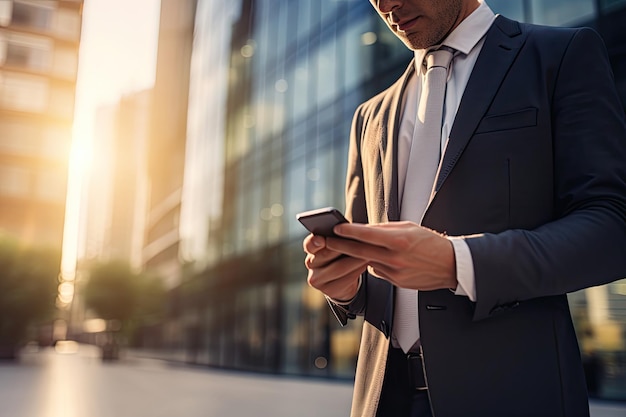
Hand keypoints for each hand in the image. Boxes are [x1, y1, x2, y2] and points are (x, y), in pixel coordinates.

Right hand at [303, 234, 366, 301]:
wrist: (342, 281)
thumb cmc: (341, 255)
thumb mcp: (337, 245)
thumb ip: (337, 237)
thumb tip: (349, 228)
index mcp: (311, 248)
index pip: (309, 244)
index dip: (314, 242)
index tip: (322, 239)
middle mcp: (310, 263)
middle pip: (325, 255)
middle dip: (344, 247)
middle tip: (360, 241)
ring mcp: (317, 279)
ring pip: (338, 268)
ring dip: (355, 259)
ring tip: (369, 253)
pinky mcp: (328, 290)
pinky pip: (345, 279)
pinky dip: (358, 270)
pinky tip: (367, 264)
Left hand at [328, 221, 456, 290]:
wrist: (450, 265)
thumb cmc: (429, 242)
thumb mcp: (408, 228)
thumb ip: (385, 229)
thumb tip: (363, 229)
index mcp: (399, 240)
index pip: (367, 235)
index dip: (349, 231)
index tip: (336, 228)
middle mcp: (395, 257)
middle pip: (360, 252)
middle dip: (341, 246)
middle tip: (326, 241)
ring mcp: (395, 272)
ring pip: (368, 262)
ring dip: (359, 255)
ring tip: (351, 247)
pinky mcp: (396, 282)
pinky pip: (378, 271)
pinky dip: (375, 264)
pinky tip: (382, 258)